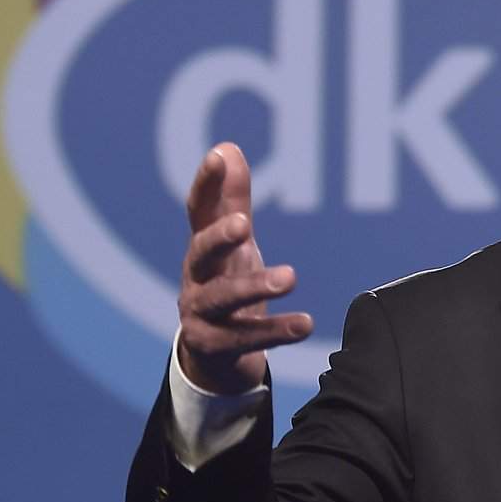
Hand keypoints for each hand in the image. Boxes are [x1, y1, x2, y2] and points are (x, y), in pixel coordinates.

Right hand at [176, 143, 312, 394]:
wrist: (212, 355)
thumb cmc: (224, 285)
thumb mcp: (231, 244)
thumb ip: (231, 200)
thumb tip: (228, 147)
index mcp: (202, 249)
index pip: (199, 211)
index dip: (206, 183)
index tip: (219, 157)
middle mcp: (196, 278)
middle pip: (201, 254)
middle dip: (219, 238)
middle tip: (244, 225)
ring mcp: (201, 314)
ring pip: (222, 299)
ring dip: (254, 286)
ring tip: (290, 277)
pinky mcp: (215, 347)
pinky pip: (246, 338)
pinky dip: (276, 331)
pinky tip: (304, 324)